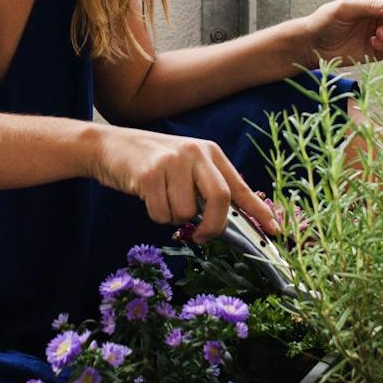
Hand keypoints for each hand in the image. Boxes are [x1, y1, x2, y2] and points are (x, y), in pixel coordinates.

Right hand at [87, 125, 277, 242]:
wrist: (108, 146)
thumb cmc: (150, 163)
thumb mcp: (185, 167)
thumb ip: (205, 188)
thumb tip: (227, 222)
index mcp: (209, 152)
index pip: (240, 186)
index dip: (258, 211)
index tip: (274, 230)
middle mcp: (195, 153)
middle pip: (220, 200)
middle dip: (213, 226)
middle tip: (202, 236)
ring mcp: (173, 161)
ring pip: (187, 213)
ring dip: (173, 218)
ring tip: (161, 198)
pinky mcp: (150, 174)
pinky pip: (162, 214)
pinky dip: (155, 215)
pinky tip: (146, 196)